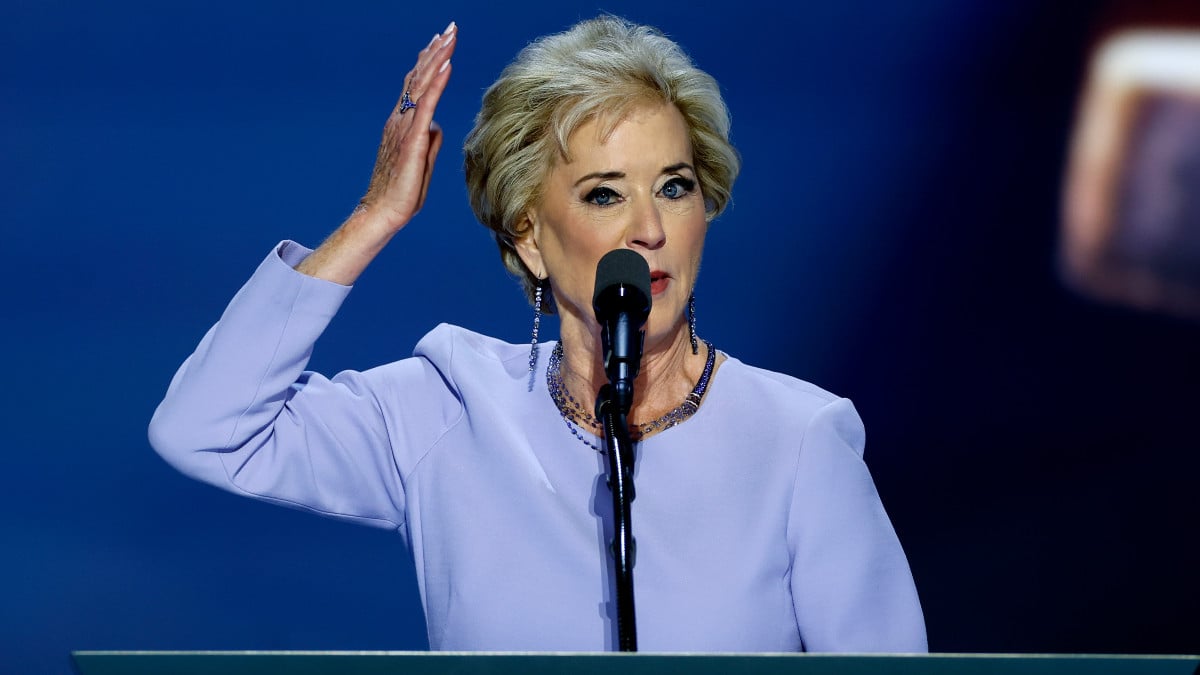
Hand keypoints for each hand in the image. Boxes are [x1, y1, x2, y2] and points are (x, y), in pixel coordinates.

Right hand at [295, 23, 456, 283]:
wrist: (384, 212)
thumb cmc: (402, 193)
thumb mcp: (422, 162)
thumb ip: (429, 142)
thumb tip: (437, 127)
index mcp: (403, 124)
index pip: (418, 86)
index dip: (430, 63)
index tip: (441, 42)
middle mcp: (400, 120)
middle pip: (420, 78)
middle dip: (436, 51)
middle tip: (449, 28)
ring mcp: (404, 127)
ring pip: (422, 85)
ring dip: (437, 58)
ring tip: (449, 37)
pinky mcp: (412, 139)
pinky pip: (426, 104)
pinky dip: (436, 83)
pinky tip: (445, 65)